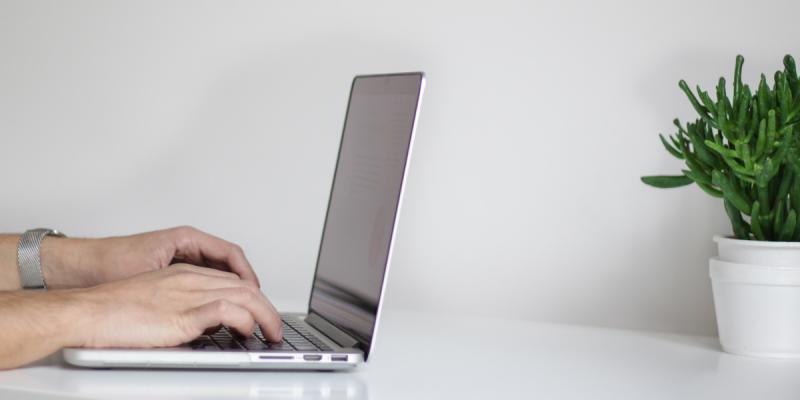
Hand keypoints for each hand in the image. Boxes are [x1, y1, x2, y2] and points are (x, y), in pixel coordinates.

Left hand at [40, 226, 258, 288]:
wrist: (79, 267)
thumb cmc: (108, 262)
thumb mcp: (152, 271)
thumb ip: (182, 281)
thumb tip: (211, 294)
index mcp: (186, 238)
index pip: (230, 253)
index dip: (246, 273)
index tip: (254, 291)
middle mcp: (186, 245)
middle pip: (228, 262)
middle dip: (243, 282)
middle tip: (254, 302)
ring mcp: (180, 256)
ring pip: (217, 272)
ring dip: (229, 288)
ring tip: (239, 306)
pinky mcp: (172, 269)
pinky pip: (203, 279)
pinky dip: (214, 292)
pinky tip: (215, 307)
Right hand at [70, 264, 281, 347]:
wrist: (88, 311)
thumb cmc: (113, 310)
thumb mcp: (157, 303)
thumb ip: (183, 309)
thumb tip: (204, 327)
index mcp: (184, 274)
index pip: (231, 280)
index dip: (253, 297)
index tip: (262, 312)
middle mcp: (190, 279)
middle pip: (244, 286)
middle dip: (267, 307)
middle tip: (275, 326)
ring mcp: (188, 294)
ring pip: (244, 295)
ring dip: (265, 316)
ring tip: (271, 332)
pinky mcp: (183, 313)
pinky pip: (227, 311)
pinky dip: (245, 320)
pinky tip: (249, 331)